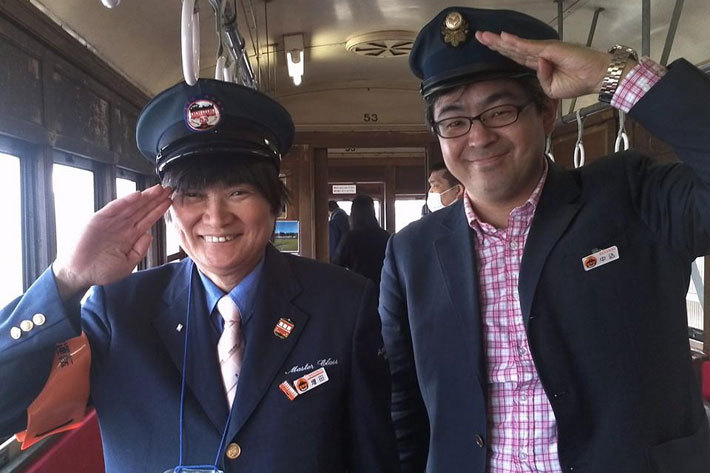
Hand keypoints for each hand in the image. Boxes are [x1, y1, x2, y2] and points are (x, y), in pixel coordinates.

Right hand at [53, 184, 172, 299]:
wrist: (80, 274)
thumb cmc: (102, 270)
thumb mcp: (128, 264)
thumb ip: (140, 250)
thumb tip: (149, 235)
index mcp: (130, 236)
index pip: (148, 219)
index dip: (159, 210)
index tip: (170, 201)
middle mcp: (122, 226)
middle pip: (142, 209)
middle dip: (156, 199)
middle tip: (168, 189)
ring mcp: (111, 222)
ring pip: (131, 206)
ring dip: (144, 197)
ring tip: (158, 189)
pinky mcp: (98, 220)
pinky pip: (114, 208)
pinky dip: (125, 201)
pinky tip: (137, 196)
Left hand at [475, 31, 617, 98]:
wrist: (595, 77)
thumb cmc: (578, 82)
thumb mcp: (552, 89)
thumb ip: (540, 79)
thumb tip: (536, 65)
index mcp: (538, 65)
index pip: (516, 57)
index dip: (502, 51)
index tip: (488, 46)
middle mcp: (539, 54)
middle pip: (512, 48)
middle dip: (494, 43)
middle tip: (479, 36)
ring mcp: (544, 50)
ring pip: (517, 45)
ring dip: (500, 41)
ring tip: (484, 36)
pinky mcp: (550, 49)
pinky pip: (529, 46)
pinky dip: (516, 42)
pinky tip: (504, 37)